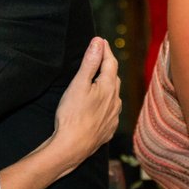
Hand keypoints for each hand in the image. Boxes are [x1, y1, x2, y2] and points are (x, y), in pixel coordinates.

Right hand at [48, 37, 120, 166]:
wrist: (72, 147)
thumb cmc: (72, 115)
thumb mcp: (78, 84)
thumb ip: (90, 62)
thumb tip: (98, 42)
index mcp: (109, 87)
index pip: (110, 62)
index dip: (105, 50)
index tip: (101, 41)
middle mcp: (115, 101)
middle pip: (114, 78)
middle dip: (108, 67)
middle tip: (101, 58)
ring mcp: (113, 117)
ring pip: (114, 96)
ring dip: (108, 87)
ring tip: (101, 81)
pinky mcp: (108, 130)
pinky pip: (110, 113)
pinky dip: (106, 105)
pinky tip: (99, 107)